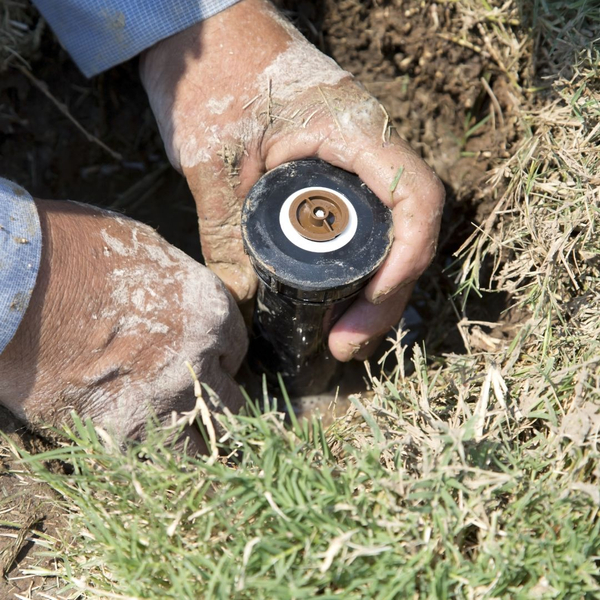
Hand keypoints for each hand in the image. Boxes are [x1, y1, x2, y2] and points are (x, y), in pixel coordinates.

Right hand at [0, 199, 246, 451]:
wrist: (10, 282)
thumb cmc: (74, 253)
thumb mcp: (149, 253)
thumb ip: (185, 292)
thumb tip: (194, 313)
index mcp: (209, 312)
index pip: (236, 350)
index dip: (218, 355)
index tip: (201, 359)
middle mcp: (197, 360)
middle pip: (229, 403)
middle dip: (213, 400)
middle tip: (194, 399)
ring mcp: (160, 402)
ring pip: (201, 444)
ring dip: (191, 438)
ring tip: (170, 427)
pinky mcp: (117, 433)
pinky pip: (150, 459)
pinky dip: (148, 451)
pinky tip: (136, 433)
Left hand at [140, 0, 443, 361]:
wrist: (204, 33)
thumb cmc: (211, 77)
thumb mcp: (214, 162)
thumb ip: (225, 234)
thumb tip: (239, 307)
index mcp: (353, 129)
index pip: (414, 199)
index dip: (405, 261)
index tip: (365, 308)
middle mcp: (370, 146)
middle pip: (407, 231)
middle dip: (384, 296)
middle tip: (344, 345)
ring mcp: (358, 159)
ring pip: (391, 233)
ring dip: (375, 289)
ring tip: (342, 336)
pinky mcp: (340, 173)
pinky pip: (366, 224)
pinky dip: (358, 266)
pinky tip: (337, 298)